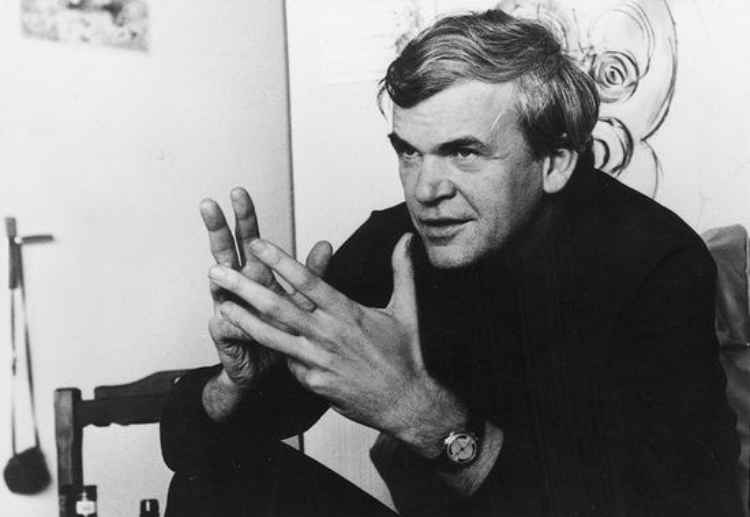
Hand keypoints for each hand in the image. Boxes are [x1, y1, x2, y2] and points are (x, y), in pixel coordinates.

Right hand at [201, 187, 331, 389]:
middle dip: (216, 228)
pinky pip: (228, 324)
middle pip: (224, 251)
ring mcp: (225, 306)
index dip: (244, 216)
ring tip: (214, 269)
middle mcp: (237, 285)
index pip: (248, 238)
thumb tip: (326, 243)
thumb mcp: (301, 299)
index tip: (238, 192)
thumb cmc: (283, 329)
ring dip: (217, 276)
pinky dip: (233, 321)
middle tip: (210, 204)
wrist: (267, 370)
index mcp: (255, 272)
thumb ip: (311, 274)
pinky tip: (233, 317)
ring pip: (218, 286)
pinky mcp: (223, 332)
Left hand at [208, 233, 447, 437]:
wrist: (406, 403)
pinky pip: (289, 362)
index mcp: (348, 313)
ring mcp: (319, 361)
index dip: (280, 261)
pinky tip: (257, 341)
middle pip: (279, 307)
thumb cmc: (405, 354)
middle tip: (217, 272)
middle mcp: (329, 335)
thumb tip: (406, 238)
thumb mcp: (406, 309)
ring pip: (274, 337)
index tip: (257, 244)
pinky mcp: (314, 383)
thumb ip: (401, 270)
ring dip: (244, 320)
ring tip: (221, 305)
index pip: (308, 281)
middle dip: (245, 288)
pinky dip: (274, 351)